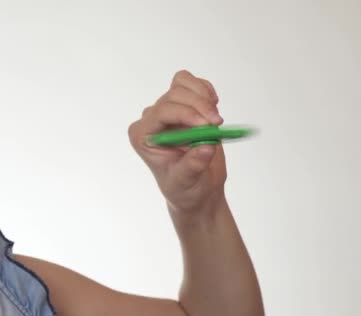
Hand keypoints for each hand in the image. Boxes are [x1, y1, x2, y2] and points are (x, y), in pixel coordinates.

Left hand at [128, 70, 227, 214]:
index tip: (207, 125)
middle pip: (174, 95)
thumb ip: (193, 165)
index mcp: (142, 135)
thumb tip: (206, 146)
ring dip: (203, 97)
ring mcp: (168, 110)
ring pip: (182, 83)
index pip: (161, 112)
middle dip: (199, 106)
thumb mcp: (186, 181)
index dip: (186, 113)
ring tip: (216, 120)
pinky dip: (206, 92)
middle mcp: (152, 119)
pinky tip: (213, 110)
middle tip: (217, 125)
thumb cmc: (184, 188)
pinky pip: (193, 84)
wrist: (197, 187)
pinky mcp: (184, 105)